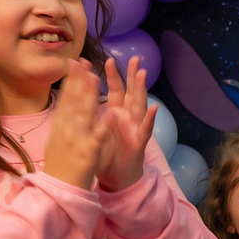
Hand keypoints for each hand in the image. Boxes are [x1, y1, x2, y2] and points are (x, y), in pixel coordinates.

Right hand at [43, 59, 105, 188]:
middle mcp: (66, 130)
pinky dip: (107, 124)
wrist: (58, 190)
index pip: (65, 99)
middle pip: (73, 101)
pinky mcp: (89, 151)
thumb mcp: (57, 141)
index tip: (75, 64)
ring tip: (95, 77)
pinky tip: (114, 113)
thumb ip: (63, 124)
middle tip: (83, 61)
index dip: (71, 81)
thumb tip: (65, 109)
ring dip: (90, 94)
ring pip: (85, 113)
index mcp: (60, 127)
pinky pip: (99, 135)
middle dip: (79, 80)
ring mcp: (77, 139)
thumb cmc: (60, 167)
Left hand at [96, 56, 157, 191]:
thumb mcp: (97, 134)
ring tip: (143, 74)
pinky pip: (145, 130)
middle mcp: (128, 119)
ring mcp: (135, 129)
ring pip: (140, 106)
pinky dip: (149, 119)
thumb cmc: (107, 156)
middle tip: (136, 59)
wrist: (117, 179)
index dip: (112, 76)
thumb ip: (94, 117)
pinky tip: (154, 108)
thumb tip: (84, 99)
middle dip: (133, 76)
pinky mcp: (139, 143)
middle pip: (131, 93)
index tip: (107, 59)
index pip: (115, 91)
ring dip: (142, 90)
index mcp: (117, 115)